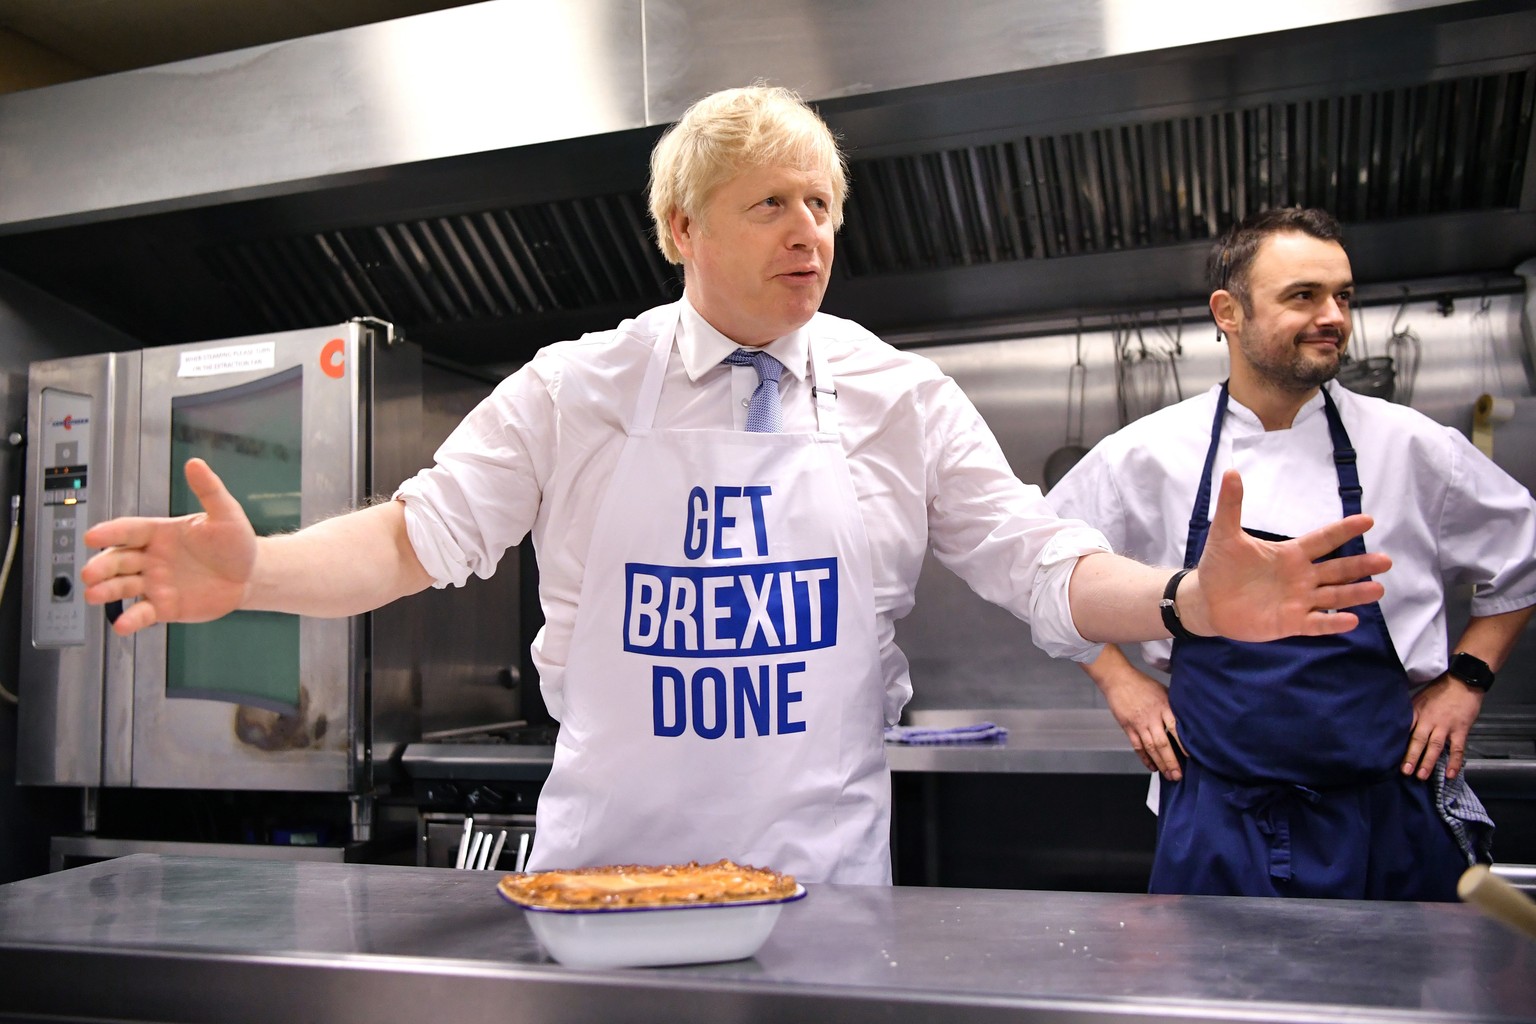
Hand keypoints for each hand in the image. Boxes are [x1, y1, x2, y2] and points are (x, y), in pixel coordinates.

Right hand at [80, 458, 255, 634]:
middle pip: (118, 560)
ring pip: (123, 586)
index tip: (93, 536)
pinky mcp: (164, 606)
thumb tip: (195, 463)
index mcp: (159, 533)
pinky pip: (143, 613)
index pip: (129, 531)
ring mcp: (155, 583)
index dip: (110, 533)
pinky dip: (131, 619)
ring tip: (94, 595)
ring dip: (107, 591)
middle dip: (102, 566)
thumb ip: (209, 490)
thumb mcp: (225, 513)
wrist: (250, 575)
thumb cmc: (235, 542)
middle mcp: (151, 558)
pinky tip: (122, 625)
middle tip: (90, 573)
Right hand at [1100, 666, 1185, 779]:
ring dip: (1160, 763)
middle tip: (1178, 775)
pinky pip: (1137, 746)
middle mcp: (1151, 717)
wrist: (1118, 680)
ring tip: (1168, 775)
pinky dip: (1145, 758)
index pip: (1175, 728)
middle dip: (1171, 761)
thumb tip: (1188, 722)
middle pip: (1162, 743)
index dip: (1183, 743)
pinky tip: (1152, 767)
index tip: (1191, 757)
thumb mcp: (1163, 691)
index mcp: (1163, 706)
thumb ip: (1173, 707)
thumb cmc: (1143, 684)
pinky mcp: (1128, 727)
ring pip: (1150, 748)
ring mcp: (1138, 723)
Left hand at [1184, 470, 1391, 640]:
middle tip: (1386, 561)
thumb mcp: (1225, 534)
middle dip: (1361, 565)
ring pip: (1334, 596)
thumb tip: (1231, 471)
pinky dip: (1332, 622)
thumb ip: (1232, 505)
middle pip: (1337, 570)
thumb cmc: (1220, 566)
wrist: (1205, 600)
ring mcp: (1298, 601)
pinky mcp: (1289, 623)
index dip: (1344, 530)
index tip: (1367, 520)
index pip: (1323, 540)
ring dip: (1355, 594)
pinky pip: (1316, 623)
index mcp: (1291, 554)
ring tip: (1378, 589)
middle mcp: (1301, 577)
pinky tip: (1351, 619)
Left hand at [1403, 676, 1483, 779]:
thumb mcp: (1419, 698)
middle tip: (1405, 772)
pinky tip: (1450, 774)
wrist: (1464, 681)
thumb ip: (1411, 713)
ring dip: (1428, 762)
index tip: (1388, 755)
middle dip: (1411, 757)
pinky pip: (1457, 749)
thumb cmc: (1440, 690)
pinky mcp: (1460, 729)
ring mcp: (1446, 726)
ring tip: (1421, 776)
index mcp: (1417, 712)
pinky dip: (1454, 762)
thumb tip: (1398, 726)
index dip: (1397, 742)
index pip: (1405, 729)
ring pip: (1435, 746)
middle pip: (1418, 740)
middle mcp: (1430, 720)